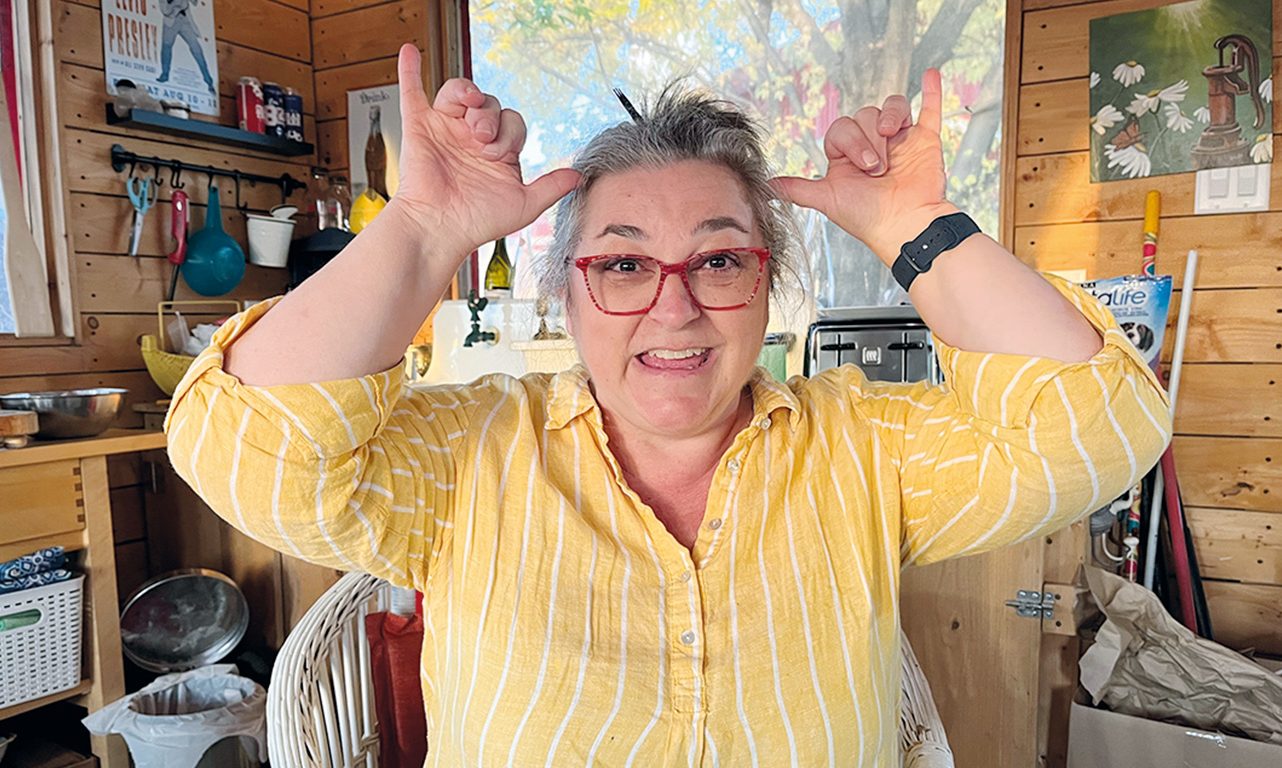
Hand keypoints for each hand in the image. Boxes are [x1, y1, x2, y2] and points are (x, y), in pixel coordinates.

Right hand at [389, 44, 580, 254]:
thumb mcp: (524, 204)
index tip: (499, 155)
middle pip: (488, 104)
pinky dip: (410, 71)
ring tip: (469, 113)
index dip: (510, 133)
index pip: (511, 122)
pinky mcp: (418, 127)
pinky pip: (413, 91)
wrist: (440, 228)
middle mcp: (470, 137)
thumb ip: (551, 187)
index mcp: (495, 151)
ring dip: (467, 95)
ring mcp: (444, 129)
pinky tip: (410, 52)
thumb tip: (579, 175)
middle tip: (483, 140)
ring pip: (460, 92)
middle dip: (490, 117)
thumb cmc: (477, 221)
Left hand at [771, 68, 956, 264]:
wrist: (905, 225)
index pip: (842, 128)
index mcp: (849, 157)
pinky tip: (930, 75)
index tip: (864, 168)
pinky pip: (929, 109)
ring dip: (890, 118)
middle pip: (865, 115)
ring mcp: (901, 141)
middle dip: (869, 140)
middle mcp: (874, 145)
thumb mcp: (827, 200)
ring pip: (891, 107)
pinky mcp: (925, 140)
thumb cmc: (869, 217)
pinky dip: (931, 91)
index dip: (851, 142)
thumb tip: (767, 186)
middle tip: (878, 168)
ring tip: (893, 137)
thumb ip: (798, 189)